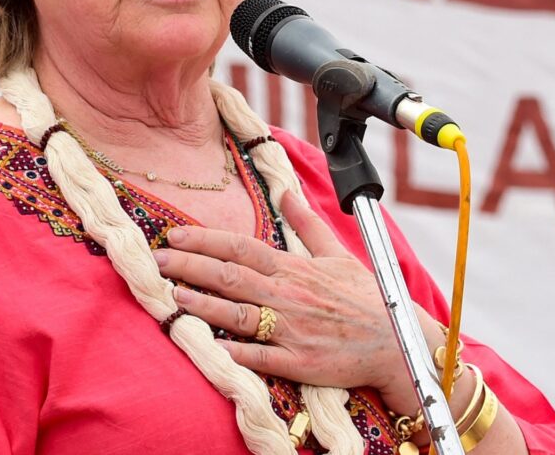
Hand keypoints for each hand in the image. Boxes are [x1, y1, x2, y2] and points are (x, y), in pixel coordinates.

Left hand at [153, 191, 417, 407]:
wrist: (396, 343)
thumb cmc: (365, 299)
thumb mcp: (338, 254)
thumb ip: (308, 223)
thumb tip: (287, 191)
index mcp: (294, 268)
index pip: (241, 247)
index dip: (205, 239)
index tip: (175, 234)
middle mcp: (288, 296)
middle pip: (231, 276)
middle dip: (191, 266)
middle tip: (158, 260)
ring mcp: (292, 330)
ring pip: (239, 315)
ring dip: (203, 305)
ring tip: (172, 296)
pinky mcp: (299, 363)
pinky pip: (262, 357)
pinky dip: (237, 352)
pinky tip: (211, 347)